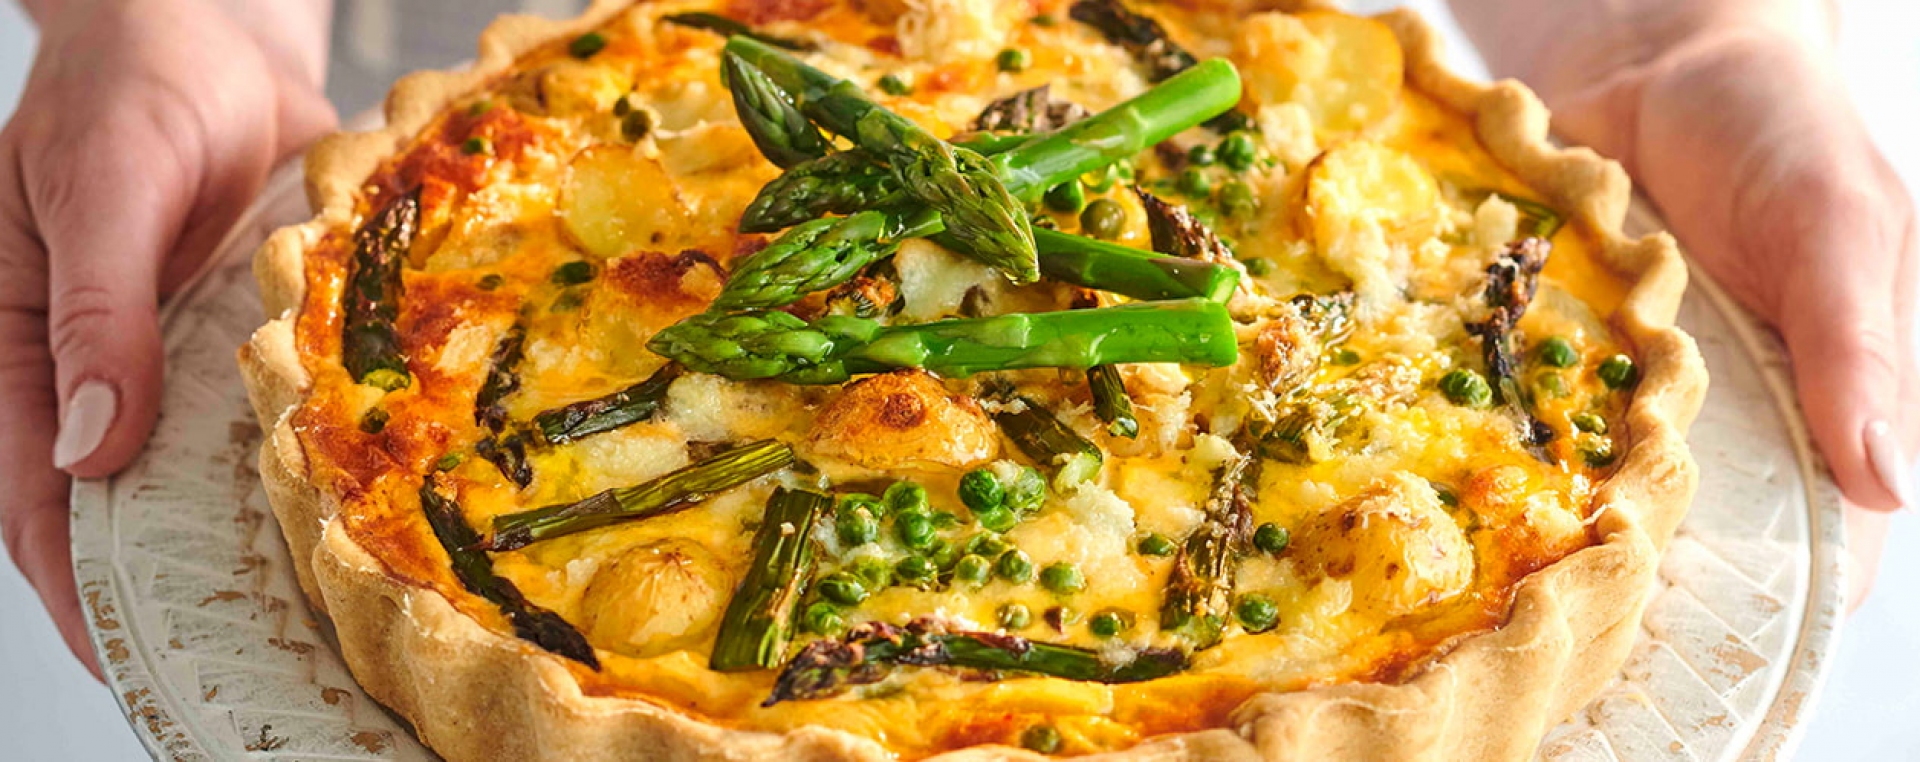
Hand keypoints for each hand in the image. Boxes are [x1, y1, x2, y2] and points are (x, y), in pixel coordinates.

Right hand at [0, 0, 333, 674]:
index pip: (37, 494)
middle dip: (175, 586)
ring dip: (252, 541)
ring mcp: (190, 361)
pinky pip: (281, 418)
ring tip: (312, 620)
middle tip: (244, 662)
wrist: (221, 31)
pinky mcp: (261, 340)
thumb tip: (90, 449)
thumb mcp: (103, 190)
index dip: (78, 583)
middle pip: (130, 506)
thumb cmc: (132, 86)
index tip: (130, 654)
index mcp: (30, 347)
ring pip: (211, 475)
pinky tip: (358, 515)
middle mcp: (111, 370)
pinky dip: (309, 465)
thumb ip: (97, 315)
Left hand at [1453, 0, 1917, 606]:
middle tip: (1582, 599)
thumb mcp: (1837, 219)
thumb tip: (1886, 485)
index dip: (1773, 590)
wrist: (1656, 53)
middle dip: (1646, 567)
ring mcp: (1645, 394)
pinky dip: (1503, 442)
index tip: (1706, 634)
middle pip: (1703, 530)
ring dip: (1564, 517)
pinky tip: (1462, 474)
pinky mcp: (1566, 361)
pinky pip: (1534, 421)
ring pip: (1609, 488)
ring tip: (1512, 559)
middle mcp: (1737, 414)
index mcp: (1834, 397)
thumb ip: (1856, 344)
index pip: (1824, 533)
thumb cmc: (1777, 127)